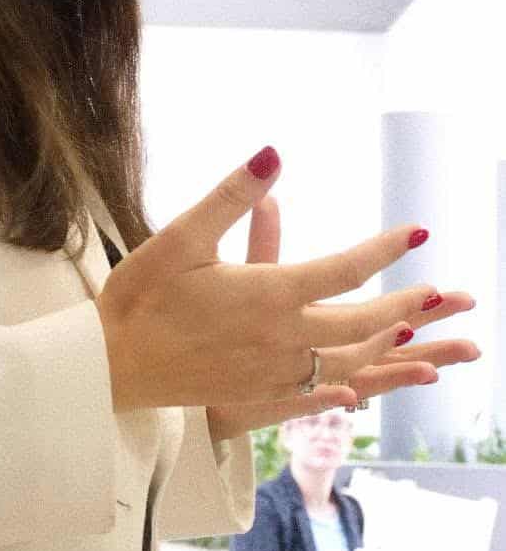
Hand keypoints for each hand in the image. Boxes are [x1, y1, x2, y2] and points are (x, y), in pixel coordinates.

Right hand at [94, 148, 477, 413]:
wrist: (109, 365)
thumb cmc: (141, 294)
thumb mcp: (181, 236)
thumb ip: (231, 197)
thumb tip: (274, 157)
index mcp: (267, 295)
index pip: (344, 270)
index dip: (385, 249)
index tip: (418, 232)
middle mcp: (280, 338)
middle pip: (360, 324)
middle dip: (404, 306)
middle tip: (440, 292)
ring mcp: (270, 372)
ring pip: (345, 363)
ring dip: (383, 346)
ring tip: (410, 332)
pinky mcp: (254, 393)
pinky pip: (314, 394)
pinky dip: (344, 386)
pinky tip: (352, 389)